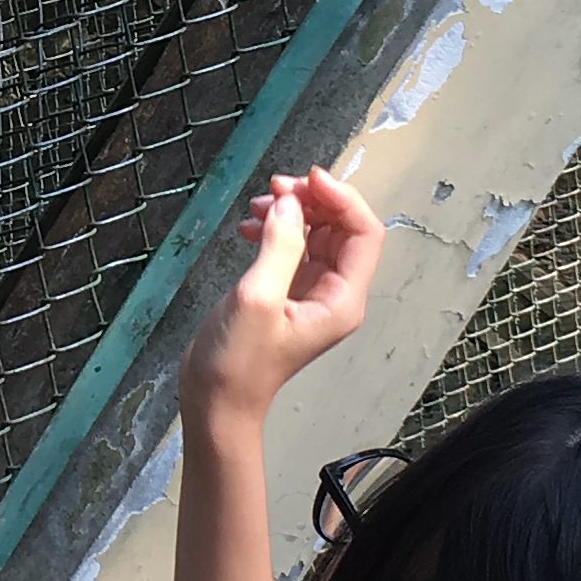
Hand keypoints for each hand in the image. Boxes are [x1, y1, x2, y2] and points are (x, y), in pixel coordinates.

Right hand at [176, 169, 385, 436]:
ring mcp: (311, 292)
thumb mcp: (257, 298)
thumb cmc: (238, 360)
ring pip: (316, 232)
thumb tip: (290, 202)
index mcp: (342, 299)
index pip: (365, 233)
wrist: (216, 401)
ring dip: (290, 212)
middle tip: (273, 189)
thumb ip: (279, 246)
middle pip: (342, 228)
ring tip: (256, 207)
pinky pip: (292, 246)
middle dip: (312, 201)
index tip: (306, 179)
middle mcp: (335, 293)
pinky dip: (274, 229)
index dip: (342, 199)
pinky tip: (247, 227)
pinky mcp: (286, 291)